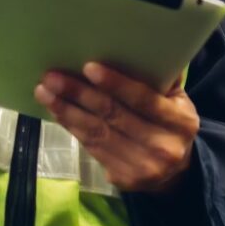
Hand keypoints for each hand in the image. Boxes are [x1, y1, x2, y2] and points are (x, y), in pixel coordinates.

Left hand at [35, 63, 197, 193]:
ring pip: (97, 133)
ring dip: (67, 111)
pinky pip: (92, 148)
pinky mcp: (123, 179)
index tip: (87, 67)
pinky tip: (57, 112)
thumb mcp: (177, 101)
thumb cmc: (170, 125)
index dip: (115, 83)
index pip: (143, 99)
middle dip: (79, 94)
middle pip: (113, 115)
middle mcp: (163, 146)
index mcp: (179, 121)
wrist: (176, 173)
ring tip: (45, 92)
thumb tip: (139, 46)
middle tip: (52, 77)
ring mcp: (143, 167)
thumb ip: (162, 78)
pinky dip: (72, 128)